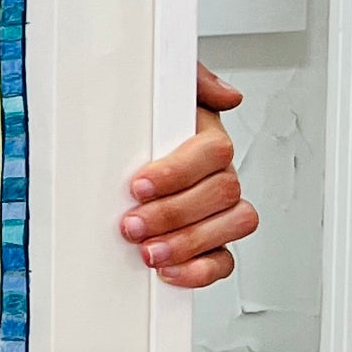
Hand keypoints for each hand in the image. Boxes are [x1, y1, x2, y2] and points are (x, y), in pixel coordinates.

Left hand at [120, 64, 256, 289]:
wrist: (121, 141)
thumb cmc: (143, 120)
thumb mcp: (165, 87)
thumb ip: (193, 80)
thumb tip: (225, 95)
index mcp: (207, 139)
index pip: (213, 152)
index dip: (177, 171)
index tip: (139, 184)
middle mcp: (218, 174)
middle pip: (221, 193)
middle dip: (173, 213)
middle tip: (132, 224)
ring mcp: (217, 209)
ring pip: (230, 226)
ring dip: (188, 243)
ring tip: (147, 251)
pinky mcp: (210, 241)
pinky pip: (223, 260)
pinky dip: (201, 271)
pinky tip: (169, 271)